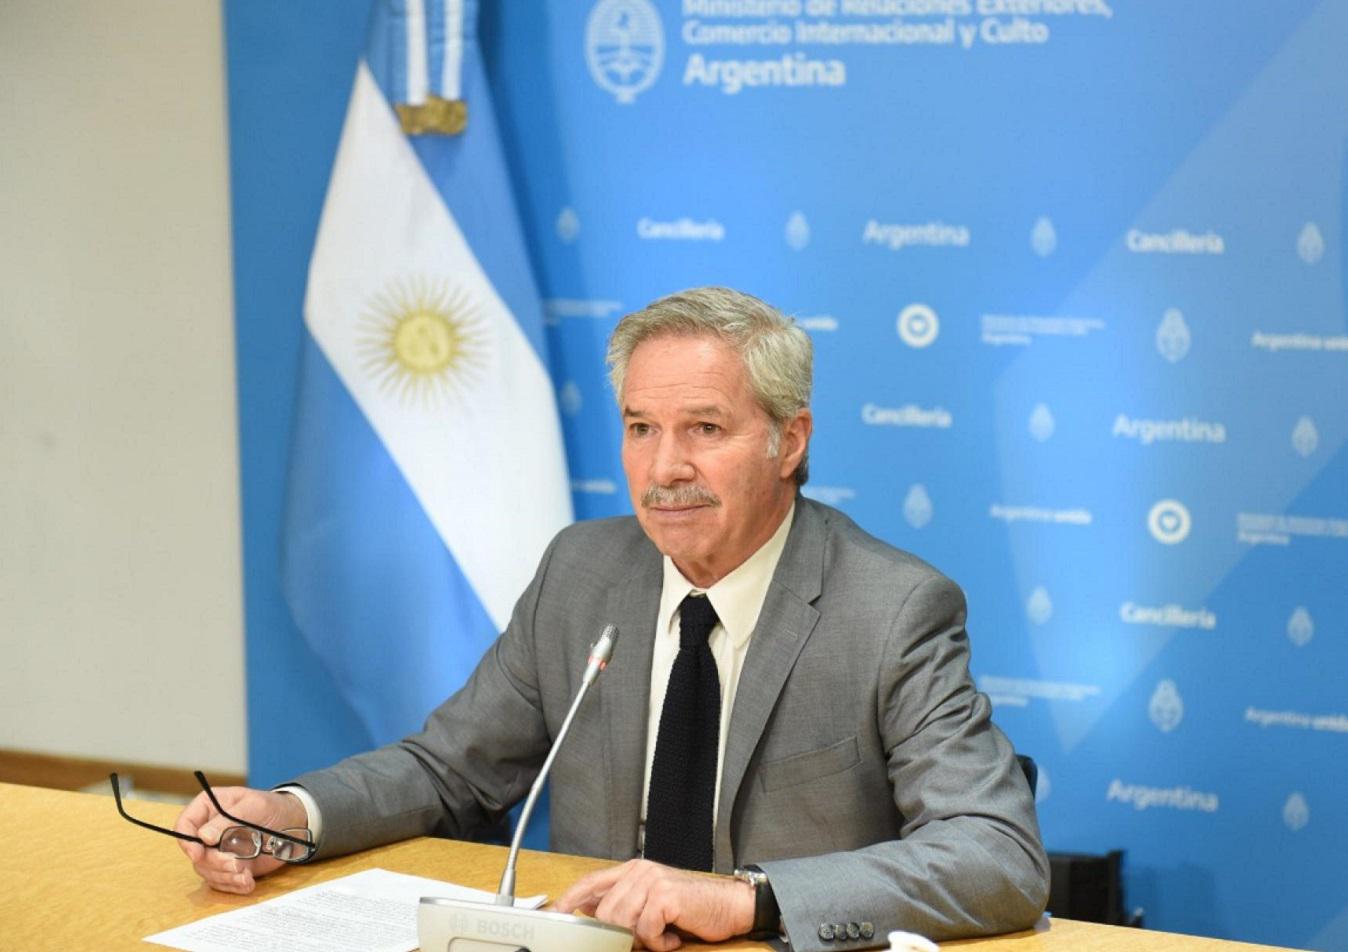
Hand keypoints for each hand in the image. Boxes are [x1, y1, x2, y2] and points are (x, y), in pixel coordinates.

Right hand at [172, 787, 308, 893]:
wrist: (292, 823)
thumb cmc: (271, 807)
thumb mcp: (253, 806)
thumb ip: (228, 819)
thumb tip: (203, 836)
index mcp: (208, 808)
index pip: (184, 825)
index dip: (187, 841)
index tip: (198, 854)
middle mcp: (207, 831)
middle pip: (197, 854)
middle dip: (215, 863)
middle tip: (236, 864)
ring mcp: (216, 851)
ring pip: (207, 871)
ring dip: (226, 876)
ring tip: (246, 874)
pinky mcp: (227, 867)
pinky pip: (222, 881)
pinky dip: (234, 885)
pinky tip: (248, 883)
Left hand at [553, 859, 754, 950]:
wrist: (730, 905)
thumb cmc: (694, 908)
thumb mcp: (653, 902)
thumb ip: (625, 904)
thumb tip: (592, 915)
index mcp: (634, 870)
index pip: (592, 882)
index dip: (571, 899)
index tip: (556, 914)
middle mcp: (641, 872)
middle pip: (605, 911)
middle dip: (618, 935)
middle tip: (644, 941)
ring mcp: (653, 882)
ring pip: (622, 922)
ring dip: (642, 940)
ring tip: (661, 937)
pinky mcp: (665, 897)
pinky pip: (645, 930)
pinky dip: (659, 943)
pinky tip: (673, 937)